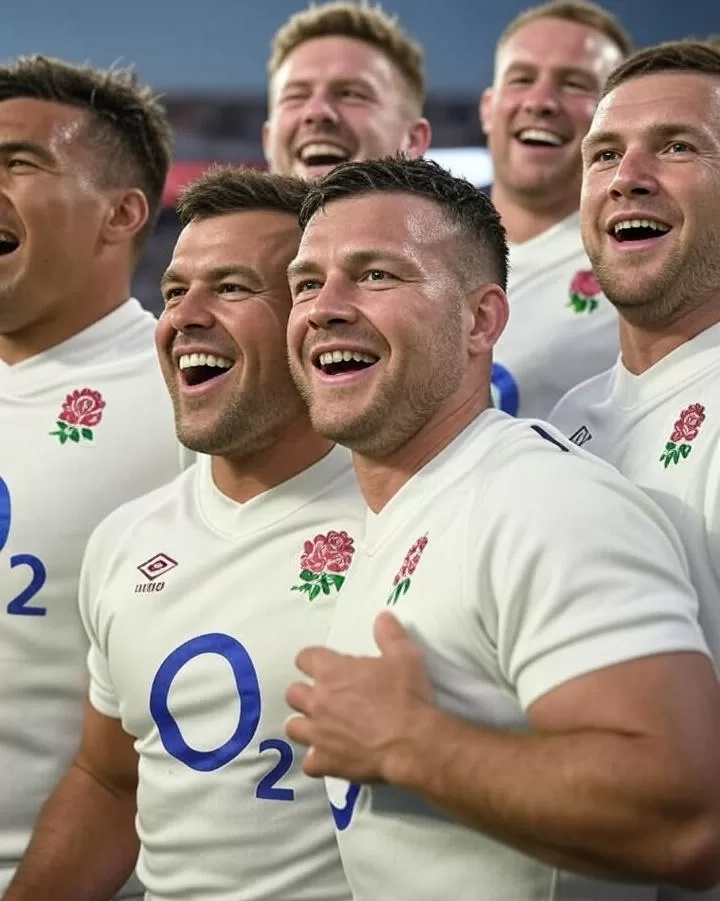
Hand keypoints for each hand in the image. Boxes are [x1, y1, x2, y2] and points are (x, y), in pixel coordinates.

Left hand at [285, 612, 434, 781]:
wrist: (412, 741)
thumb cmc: (406, 695)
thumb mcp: (405, 655)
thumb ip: (389, 634)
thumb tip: (382, 617)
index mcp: (332, 671)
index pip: (304, 658)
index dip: (314, 661)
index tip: (326, 666)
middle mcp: (317, 700)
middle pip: (293, 693)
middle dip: (306, 694)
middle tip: (326, 698)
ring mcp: (318, 733)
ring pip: (293, 728)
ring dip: (305, 726)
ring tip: (323, 728)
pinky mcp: (326, 761)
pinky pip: (309, 763)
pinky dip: (318, 760)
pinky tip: (331, 758)